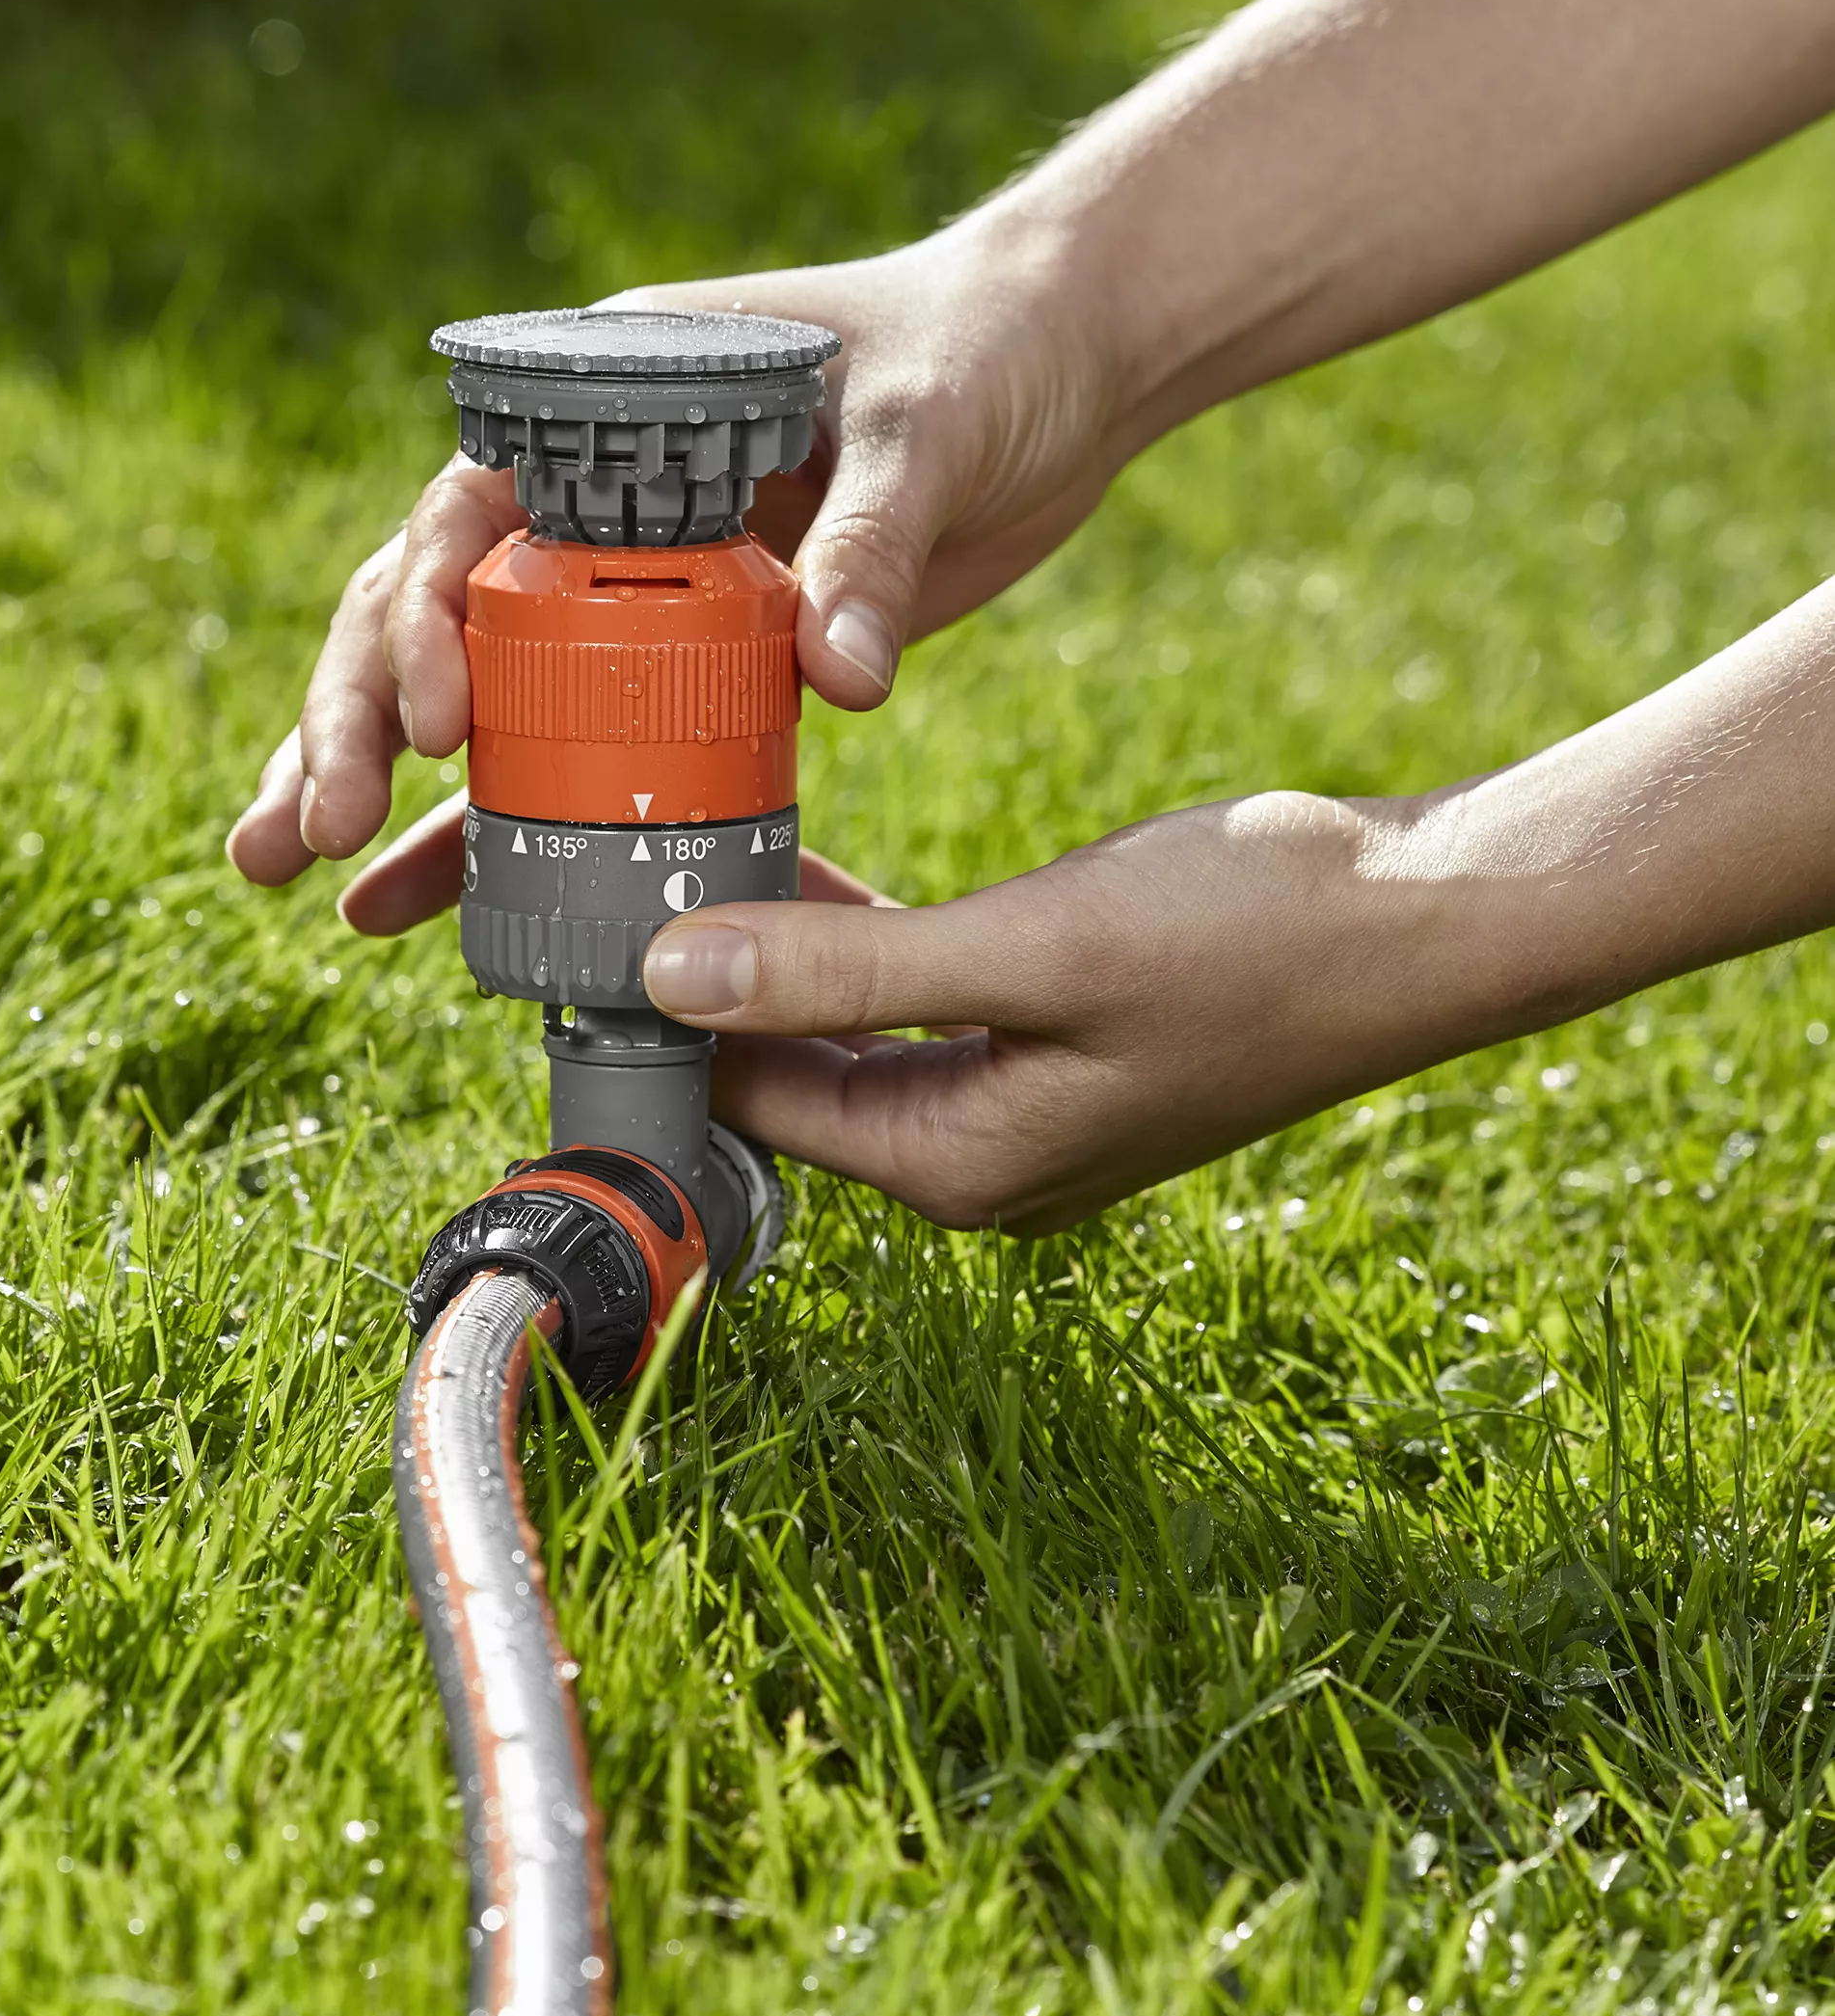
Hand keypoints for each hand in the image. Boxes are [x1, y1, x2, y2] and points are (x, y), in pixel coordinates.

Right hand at [226, 216, 1131, 915]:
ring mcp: (626, 578)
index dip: (426, 612)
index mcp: (612, 400)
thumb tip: (840, 682)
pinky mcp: (683, 656)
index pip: (473, 506)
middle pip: (429, 606)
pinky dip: (497, 818)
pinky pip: (570, 744)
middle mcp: (591, 489)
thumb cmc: (981, 352)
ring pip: (472, 686)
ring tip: (284, 868)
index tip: (430, 722)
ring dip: (377, 777)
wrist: (1055, 365)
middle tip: (306, 830)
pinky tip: (412, 894)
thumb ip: (871, 546)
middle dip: (350, 718)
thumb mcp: (925, 431)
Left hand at [638, 791, 1509, 1232]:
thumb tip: (675, 976)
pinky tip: (812, 870)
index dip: (662, 1018)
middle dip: (709, 985)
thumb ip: (850, 971)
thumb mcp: (1032, 945)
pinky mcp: (1055, 1047)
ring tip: (696, 852)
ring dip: (781, 957)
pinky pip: (917, 1008)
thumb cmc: (1254, 932)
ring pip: (849, 1036)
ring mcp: (1021, 1107)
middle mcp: (978, 1157)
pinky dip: (861, 947)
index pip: (752, 1105)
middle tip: (624, 870)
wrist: (1429, 919)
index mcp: (960, 1163)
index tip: (585, 920)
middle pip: (790, 1077)